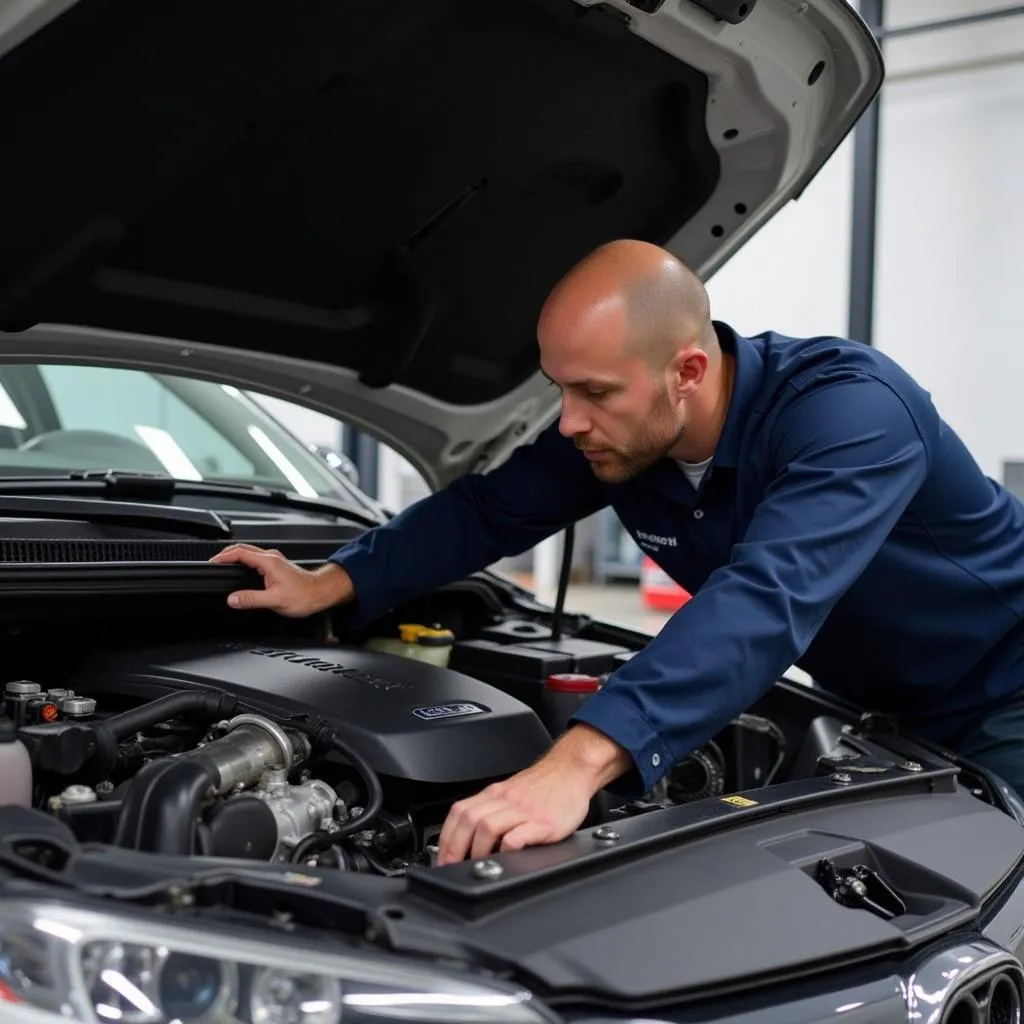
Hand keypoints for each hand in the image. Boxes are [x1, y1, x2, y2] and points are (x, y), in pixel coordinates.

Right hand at [208, 544, 353, 617]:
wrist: (321, 593)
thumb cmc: (305, 595)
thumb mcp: (275, 600)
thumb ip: (252, 599)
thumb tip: (233, 599)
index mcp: (269, 562)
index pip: (240, 553)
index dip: (223, 557)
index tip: (212, 563)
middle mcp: (271, 558)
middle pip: (243, 549)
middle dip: (226, 554)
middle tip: (213, 563)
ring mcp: (275, 560)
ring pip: (250, 553)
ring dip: (235, 556)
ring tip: (223, 565)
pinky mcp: (277, 566)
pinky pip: (256, 559)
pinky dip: (244, 561)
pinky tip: (241, 570)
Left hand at [435, 724, 630, 864]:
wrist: (573, 770)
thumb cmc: (545, 786)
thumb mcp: (512, 793)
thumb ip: (493, 811)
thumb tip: (470, 838)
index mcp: (495, 794)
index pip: (459, 812)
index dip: (446, 837)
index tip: (441, 858)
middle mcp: (505, 800)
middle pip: (468, 820)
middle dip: (454, 848)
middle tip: (451, 867)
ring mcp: (523, 811)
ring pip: (487, 827)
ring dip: (476, 850)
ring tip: (476, 865)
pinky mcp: (543, 823)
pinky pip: (517, 836)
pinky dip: (506, 850)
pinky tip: (504, 859)